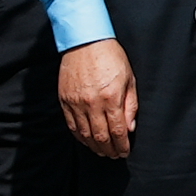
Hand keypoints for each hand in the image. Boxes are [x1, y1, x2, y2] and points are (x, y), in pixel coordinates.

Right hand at [55, 34, 142, 158]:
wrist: (85, 40)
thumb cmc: (110, 56)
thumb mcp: (129, 79)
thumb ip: (130, 105)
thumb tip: (130, 128)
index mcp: (111, 98)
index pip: (118, 132)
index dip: (122, 146)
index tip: (124, 152)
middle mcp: (93, 103)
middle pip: (101, 137)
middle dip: (109, 150)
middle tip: (114, 155)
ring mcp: (76, 103)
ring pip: (85, 134)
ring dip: (94, 147)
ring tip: (102, 151)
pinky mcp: (65, 100)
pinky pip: (72, 125)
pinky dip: (79, 137)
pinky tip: (86, 140)